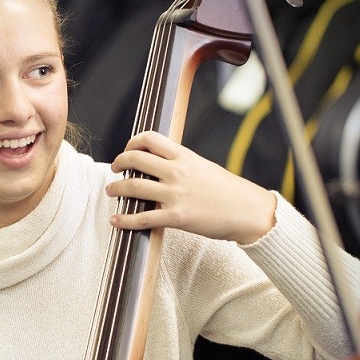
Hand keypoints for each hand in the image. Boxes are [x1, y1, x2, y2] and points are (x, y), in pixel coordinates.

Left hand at [106, 131, 276, 244]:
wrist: (249, 212)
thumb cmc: (228, 191)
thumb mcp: (204, 167)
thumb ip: (182, 164)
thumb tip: (161, 164)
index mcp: (185, 157)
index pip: (150, 139)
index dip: (132, 143)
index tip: (128, 151)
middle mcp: (177, 172)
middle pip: (135, 159)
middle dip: (118, 163)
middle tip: (114, 169)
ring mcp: (175, 194)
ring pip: (133, 187)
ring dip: (116, 188)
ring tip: (110, 191)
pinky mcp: (176, 217)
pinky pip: (142, 218)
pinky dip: (124, 219)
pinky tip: (115, 220)